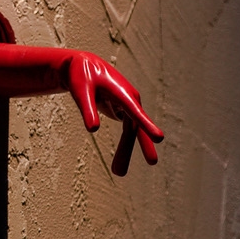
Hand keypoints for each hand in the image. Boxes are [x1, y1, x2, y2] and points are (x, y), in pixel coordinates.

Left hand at [64, 51, 163, 175]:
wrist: (82, 65)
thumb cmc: (81, 75)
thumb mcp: (80, 91)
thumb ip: (87, 110)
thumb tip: (93, 130)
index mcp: (121, 91)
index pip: (135, 111)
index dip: (146, 124)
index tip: (159, 138)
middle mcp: (130, 99)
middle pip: (134, 126)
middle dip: (134, 146)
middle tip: (139, 167)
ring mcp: (128, 105)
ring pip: (131, 131)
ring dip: (125, 151)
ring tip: (118, 173)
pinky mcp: (123, 110)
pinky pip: (127, 131)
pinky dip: (125, 146)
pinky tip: (119, 164)